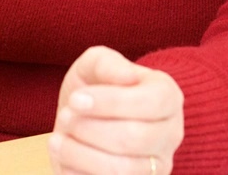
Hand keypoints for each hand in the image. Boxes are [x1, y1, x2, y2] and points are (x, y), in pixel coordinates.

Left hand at [48, 46, 183, 174]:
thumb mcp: (95, 64)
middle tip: (64, 117)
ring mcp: (159, 166)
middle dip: (91, 128)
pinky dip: (81, 174)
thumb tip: (128, 76)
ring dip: (82, 154)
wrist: (86, 119)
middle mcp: (171, 133)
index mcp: (167, 95)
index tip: (75, 99)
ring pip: (124, 170)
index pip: (151, 102)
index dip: (110, 102)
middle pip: (135, 138)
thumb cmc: (94, 87)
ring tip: (57, 140)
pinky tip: (65, 160)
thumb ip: (108, 64)